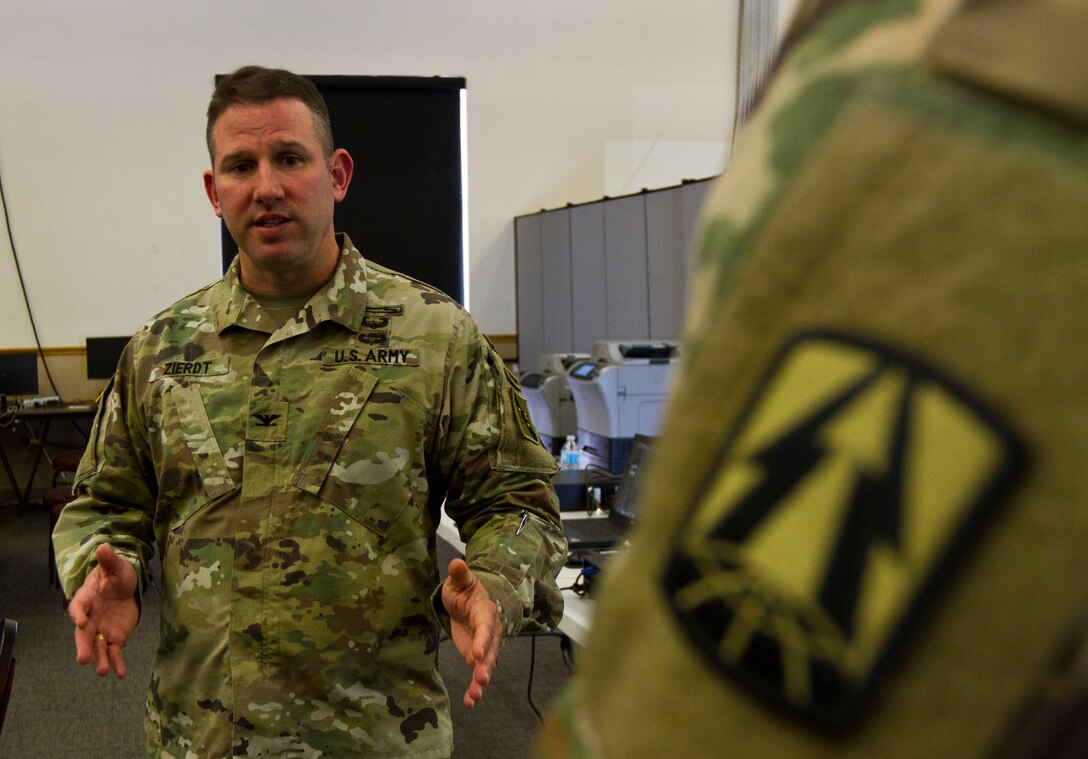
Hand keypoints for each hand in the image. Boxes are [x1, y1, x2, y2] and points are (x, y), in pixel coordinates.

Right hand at [69, 543, 139, 678]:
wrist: (124, 587)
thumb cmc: (115, 576)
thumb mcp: (115, 566)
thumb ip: (109, 560)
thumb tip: (104, 546)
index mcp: (86, 599)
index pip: (78, 607)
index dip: (78, 614)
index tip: (80, 621)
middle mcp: (90, 618)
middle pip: (84, 634)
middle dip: (83, 646)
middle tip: (83, 660)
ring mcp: (101, 630)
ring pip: (97, 647)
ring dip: (100, 659)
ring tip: (102, 671)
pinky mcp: (115, 637)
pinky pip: (115, 652)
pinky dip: (117, 662)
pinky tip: (120, 674)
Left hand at [442, 558, 502, 707]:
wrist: (469, 601)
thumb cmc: (465, 589)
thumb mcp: (461, 580)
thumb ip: (460, 574)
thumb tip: (457, 563)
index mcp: (485, 612)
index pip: (485, 627)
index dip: (481, 641)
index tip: (475, 654)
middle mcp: (489, 632)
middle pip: (490, 650)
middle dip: (485, 665)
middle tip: (480, 678)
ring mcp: (484, 646)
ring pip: (486, 665)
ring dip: (480, 681)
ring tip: (474, 696)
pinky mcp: (476, 657)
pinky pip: (478, 673)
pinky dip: (474, 688)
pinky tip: (469, 702)